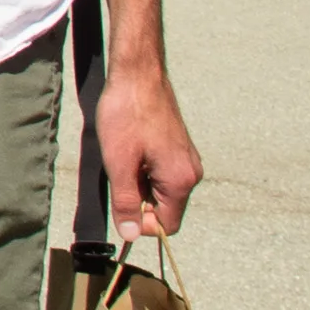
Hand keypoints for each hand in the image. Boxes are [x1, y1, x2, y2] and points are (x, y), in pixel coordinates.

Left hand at [92, 64, 201, 239]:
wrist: (137, 74)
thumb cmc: (127, 114)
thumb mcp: (119, 164)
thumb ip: (126, 203)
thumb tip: (130, 235)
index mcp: (181, 181)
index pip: (166, 227)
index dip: (141, 224)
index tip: (121, 204)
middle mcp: (190, 172)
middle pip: (164, 209)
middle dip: (138, 201)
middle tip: (120, 175)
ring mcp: (185, 159)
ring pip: (160, 191)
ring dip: (138, 184)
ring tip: (124, 157)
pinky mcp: (177, 148)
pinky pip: (160, 174)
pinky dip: (142, 170)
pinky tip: (130, 149)